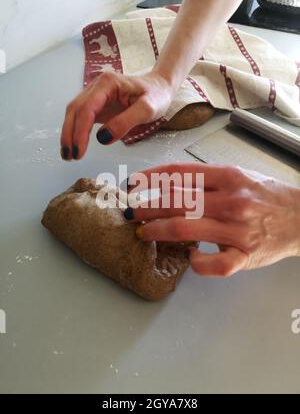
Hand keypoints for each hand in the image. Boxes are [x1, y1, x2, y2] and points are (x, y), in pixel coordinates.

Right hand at [60, 71, 172, 159]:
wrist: (159, 88)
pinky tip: (74, 146)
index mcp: (107, 84)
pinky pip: (80, 117)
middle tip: (69, 157)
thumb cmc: (156, 96)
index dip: (80, 132)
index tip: (79, 152)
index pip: (87, 109)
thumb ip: (125, 123)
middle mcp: (96, 86)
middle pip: (75, 110)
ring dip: (69, 134)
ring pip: (74, 113)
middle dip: (69, 135)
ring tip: (68, 155)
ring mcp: (94, 94)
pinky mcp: (96, 104)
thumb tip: (103, 138)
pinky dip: (75, 132)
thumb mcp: (147, 110)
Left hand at [124, 163, 299, 276]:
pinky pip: (214, 265)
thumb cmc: (267, 195)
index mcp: (228, 176)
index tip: (132, 183)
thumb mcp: (239, 176)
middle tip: (130, 211)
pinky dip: (197, 262)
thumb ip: (207, 181)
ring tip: (143, 232)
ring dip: (157, 230)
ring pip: (185, 228)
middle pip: (175, 201)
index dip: (150, 177)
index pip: (179, 173)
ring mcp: (238, 229)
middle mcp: (231, 200)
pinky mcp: (245, 255)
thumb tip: (168, 186)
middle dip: (145, 206)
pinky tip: (189, 256)